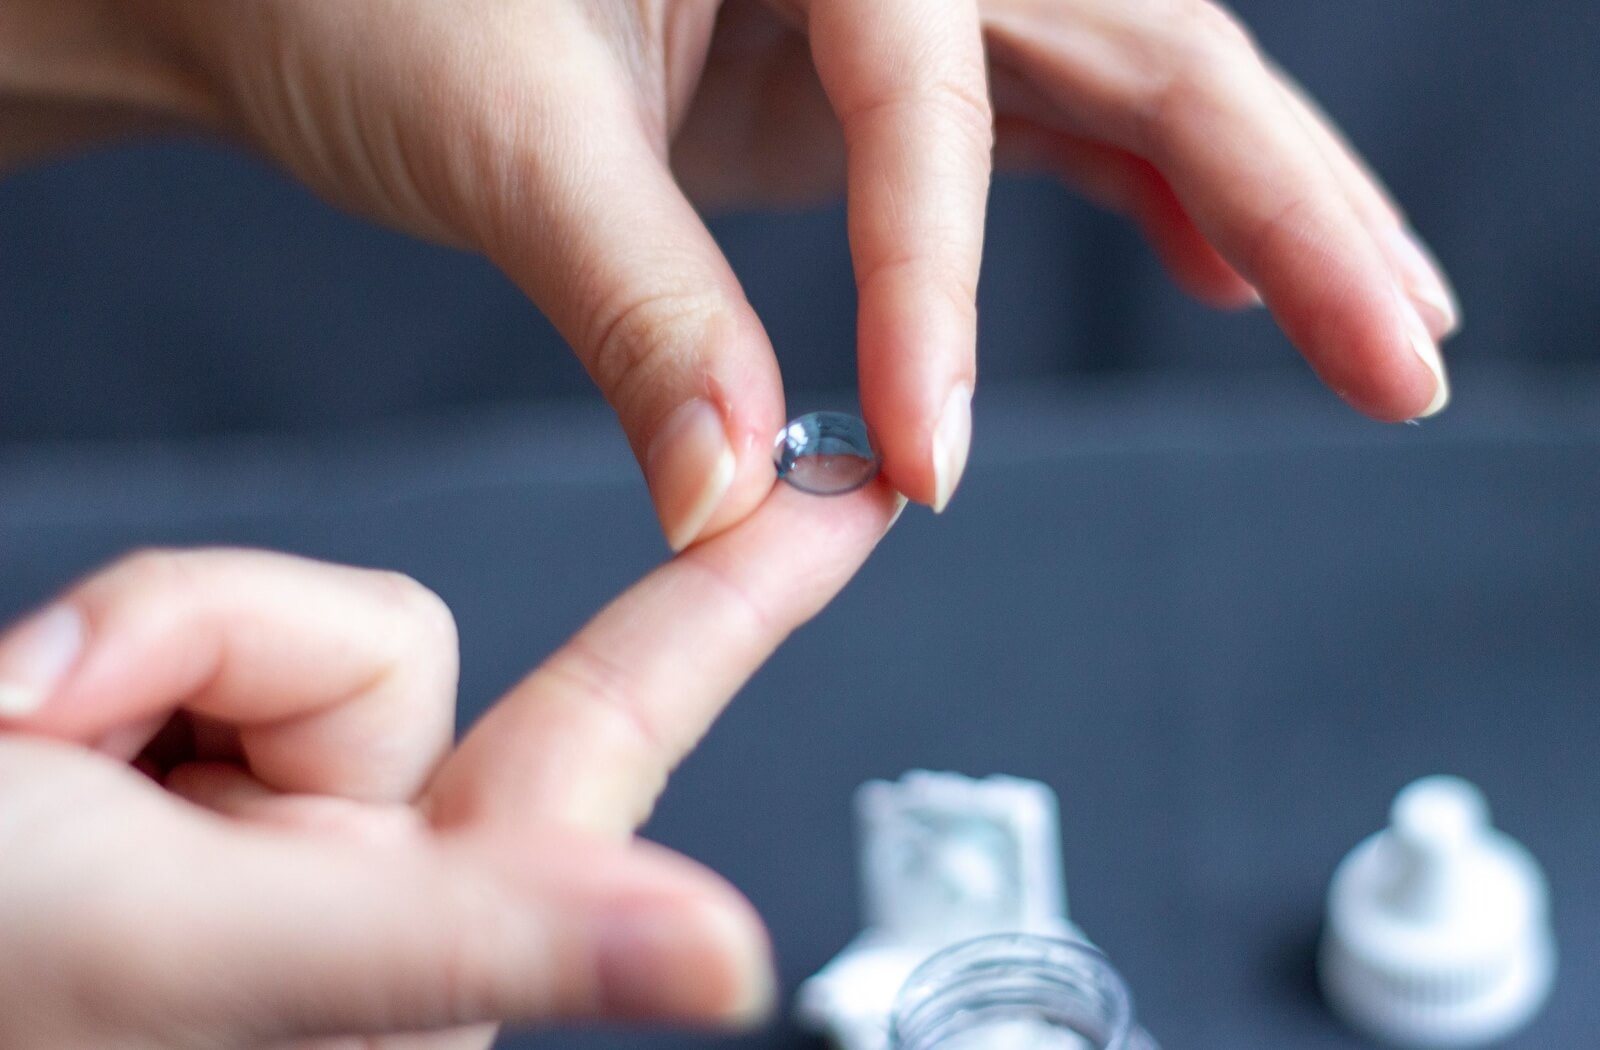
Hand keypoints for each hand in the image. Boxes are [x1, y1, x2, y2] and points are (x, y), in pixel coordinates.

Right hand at [0, 481, 901, 1048]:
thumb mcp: (218, 954)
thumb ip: (478, 932)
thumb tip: (723, 955)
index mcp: (429, 953)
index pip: (625, 727)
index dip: (743, 603)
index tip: (847, 503)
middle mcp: (368, 891)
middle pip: (387, 647)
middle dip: (232, 647)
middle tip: (56, 731)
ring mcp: (270, 825)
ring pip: (284, 622)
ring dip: (141, 655)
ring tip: (14, 765)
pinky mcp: (180, 758)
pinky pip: (190, 618)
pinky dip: (100, 649)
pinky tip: (18, 745)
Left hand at [3, 0, 1454, 539]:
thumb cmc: (358, 4)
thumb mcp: (493, 136)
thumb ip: (635, 308)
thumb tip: (730, 497)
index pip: (922, 87)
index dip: (942, 283)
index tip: (928, 459)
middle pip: (1133, 40)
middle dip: (1280, 205)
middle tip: (1396, 347)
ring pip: (1129, 81)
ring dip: (1260, 207)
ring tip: (1370, 320)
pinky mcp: (874, 63)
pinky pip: (1049, 123)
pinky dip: (1142, 202)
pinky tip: (1218, 270)